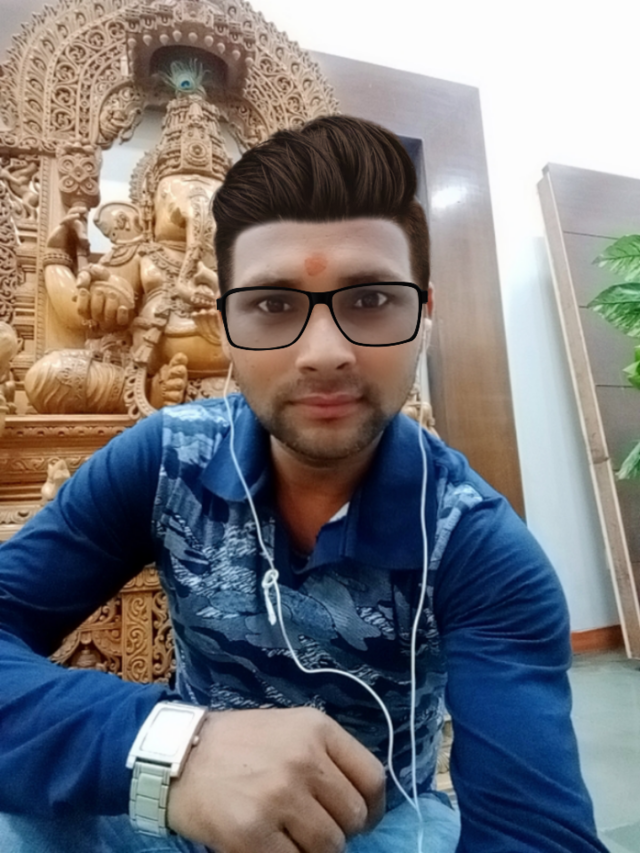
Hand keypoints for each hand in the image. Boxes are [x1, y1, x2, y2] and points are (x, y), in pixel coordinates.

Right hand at [46, 204, 88, 252]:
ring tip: (83, 210)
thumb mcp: (77, 245)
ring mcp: (63, 225)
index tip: (87, 211)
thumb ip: (82, 244)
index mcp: (71, 227)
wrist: (57, 253)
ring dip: (76, 211)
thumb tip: (88, 242)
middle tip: (86, 209)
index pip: (75, 217)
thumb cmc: (66, 249)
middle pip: (72, 213)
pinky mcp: (61, 227)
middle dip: (78, 209)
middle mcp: (67, 225)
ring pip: (69, 214)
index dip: (80, 213)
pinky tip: (77, 216)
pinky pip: (66, 220)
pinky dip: (72, 217)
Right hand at [76, 267, 134, 330]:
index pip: (81, 310)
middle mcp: (97, 317)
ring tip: (112, 293)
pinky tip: (122, 307)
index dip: (82, 302)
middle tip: (99, 290)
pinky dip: (122, 315)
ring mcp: (110, 320)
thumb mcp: (91, 273)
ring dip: (110, 307)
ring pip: (108, 319)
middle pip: (95, 315)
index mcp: (86, 307)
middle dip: (96, 302)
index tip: (84, 290)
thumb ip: (84, 276)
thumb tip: (79, 285)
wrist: (118, 281)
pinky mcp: (123, 319)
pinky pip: (122, 322)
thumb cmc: (100, 278)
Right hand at [167, 707, 385, 852]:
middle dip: (339, 830)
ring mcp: (279, 796)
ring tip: (289, 836)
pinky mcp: (252, 833)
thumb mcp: (289, 728)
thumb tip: (361, 804)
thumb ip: (326, 757)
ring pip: (330, 847)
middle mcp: (304, 759)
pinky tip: (269, 846)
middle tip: (312, 827)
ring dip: (313, 850)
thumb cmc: (238, 743)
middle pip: (354, 818)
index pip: (373, 778)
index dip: (373, 807)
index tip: (362, 819)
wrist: (176, 756)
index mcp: (317, 728)